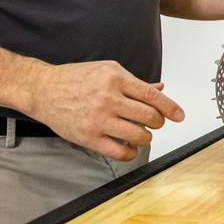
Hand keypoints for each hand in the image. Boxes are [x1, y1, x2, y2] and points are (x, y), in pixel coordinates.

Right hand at [27, 60, 184, 160]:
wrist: (44, 89)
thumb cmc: (76, 79)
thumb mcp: (108, 70)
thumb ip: (135, 82)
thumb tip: (160, 87)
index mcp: (116, 79)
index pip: (152, 96)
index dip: (170, 108)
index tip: (179, 116)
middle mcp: (108, 99)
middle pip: (149, 116)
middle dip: (158, 122)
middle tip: (154, 122)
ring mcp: (98, 119)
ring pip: (138, 135)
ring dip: (145, 137)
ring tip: (140, 133)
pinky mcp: (89, 137)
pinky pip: (120, 152)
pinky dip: (131, 152)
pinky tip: (129, 146)